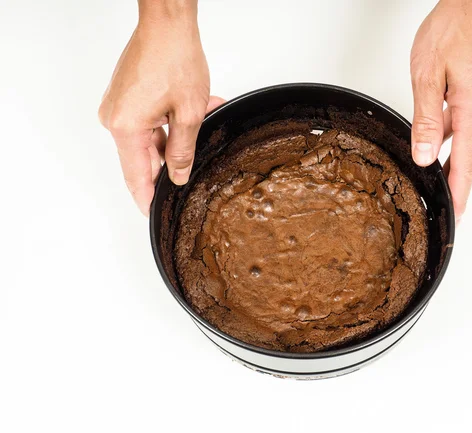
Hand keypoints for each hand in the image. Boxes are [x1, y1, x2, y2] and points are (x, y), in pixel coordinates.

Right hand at [98, 1, 223, 214]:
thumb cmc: (175, 58)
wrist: (167, 23)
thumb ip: (183, 151)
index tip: (154, 215)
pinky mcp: (125, 97)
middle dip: (173, 161)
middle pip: (144, 159)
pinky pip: (148, 122)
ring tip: (202, 120)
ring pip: (151, 140)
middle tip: (196, 162)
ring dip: (176, 138)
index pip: (136, 177)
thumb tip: (179, 176)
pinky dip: (170, 123)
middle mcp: (114, 119)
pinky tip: (193, 113)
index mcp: (125, 128)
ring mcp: (118, 107)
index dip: (147, 199)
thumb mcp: (188, 114)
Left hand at [410, 0, 471, 221]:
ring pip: (467, 147)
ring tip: (437, 187)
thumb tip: (425, 156)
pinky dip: (452, 145)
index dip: (458, 194)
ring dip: (453, 167)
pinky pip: (466, 131)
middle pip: (469, 161)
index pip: (465, 165)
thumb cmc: (452, 31)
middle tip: (445, 212)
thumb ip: (426, 120)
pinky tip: (436, 150)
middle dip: (456, 187)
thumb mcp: (427, 76)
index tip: (454, 217)